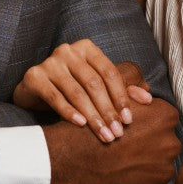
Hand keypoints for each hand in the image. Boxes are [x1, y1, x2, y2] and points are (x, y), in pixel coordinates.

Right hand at [12, 42, 152, 142]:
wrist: (35, 90)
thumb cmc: (71, 87)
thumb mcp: (96, 86)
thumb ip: (121, 90)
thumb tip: (148, 99)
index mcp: (87, 49)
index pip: (109, 72)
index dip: (121, 96)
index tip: (128, 120)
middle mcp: (68, 51)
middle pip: (94, 83)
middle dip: (108, 110)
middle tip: (117, 133)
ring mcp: (50, 62)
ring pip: (76, 92)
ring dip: (92, 116)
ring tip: (103, 134)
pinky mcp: (34, 76)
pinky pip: (55, 97)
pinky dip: (69, 112)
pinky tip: (80, 125)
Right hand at [44, 97, 179, 183]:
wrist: (70, 161)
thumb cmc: (90, 130)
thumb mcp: (112, 102)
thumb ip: (135, 96)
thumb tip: (147, 97)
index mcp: (164, 117)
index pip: (166, 120)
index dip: (148, 126)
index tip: (134, 132)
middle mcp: (170, 143)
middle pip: (166, 143)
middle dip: (150, 146)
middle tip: (126, 149)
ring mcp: (163, 170)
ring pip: (159, 166)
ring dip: (145, 166)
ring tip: (122, 165)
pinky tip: (121, 178)